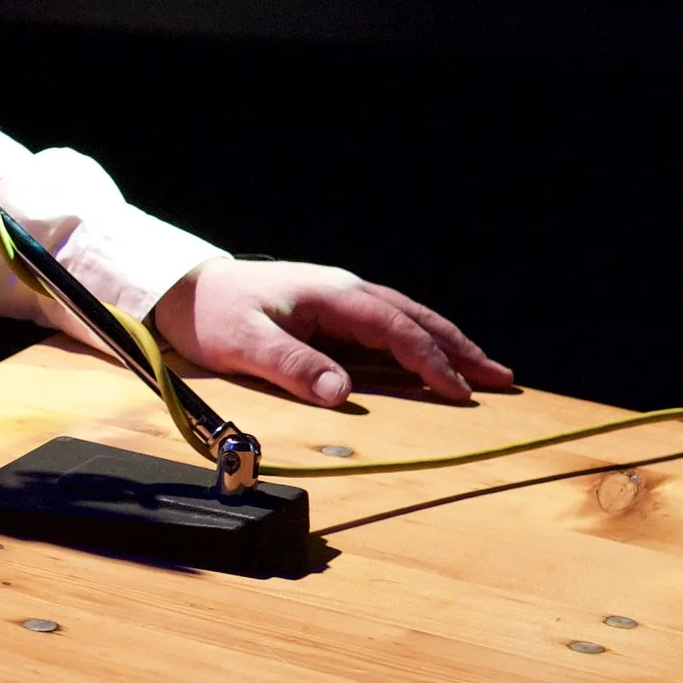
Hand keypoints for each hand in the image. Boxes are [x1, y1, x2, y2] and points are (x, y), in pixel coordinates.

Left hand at [151, 259, 513, 409]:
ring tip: (483, 369)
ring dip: (446, 343)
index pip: (396, 330)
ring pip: (406, 319)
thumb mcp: (245, 344)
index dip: (430, 361)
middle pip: (415, 319)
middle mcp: (344, 291)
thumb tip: (343, 393)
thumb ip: (293, 366)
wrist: (180, 289)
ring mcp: (339, 298)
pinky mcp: (330, 310)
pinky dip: (418, 341)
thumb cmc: (210, 315)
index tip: (459, 391)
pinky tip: (430, 358)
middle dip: (460, 349)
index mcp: (333, 295)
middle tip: (501, 377)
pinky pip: (386, 325)